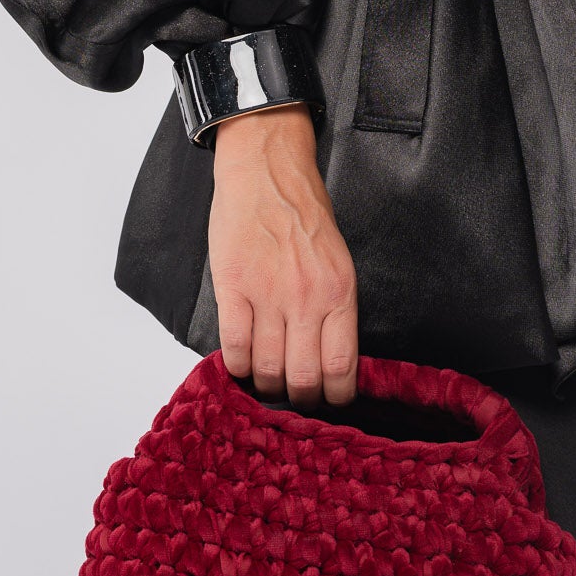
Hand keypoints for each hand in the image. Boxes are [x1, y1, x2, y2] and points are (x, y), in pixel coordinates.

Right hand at [208, 104, 357, 405]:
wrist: (267, 174)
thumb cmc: (303, 217)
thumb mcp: (338, 264)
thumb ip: (336, 310)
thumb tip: (332, 360)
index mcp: (340, 293)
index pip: (342, 368)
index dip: (333, 397)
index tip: (326, 401)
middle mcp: (307, 298)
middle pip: (303, 377)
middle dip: (297, 398)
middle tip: (292, 396)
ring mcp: (268, 294)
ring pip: (267, 368)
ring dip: (265, 385)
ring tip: (264, 381)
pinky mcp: (233, 287)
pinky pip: (234, 346)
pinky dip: (237, 366)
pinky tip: (240, 364)